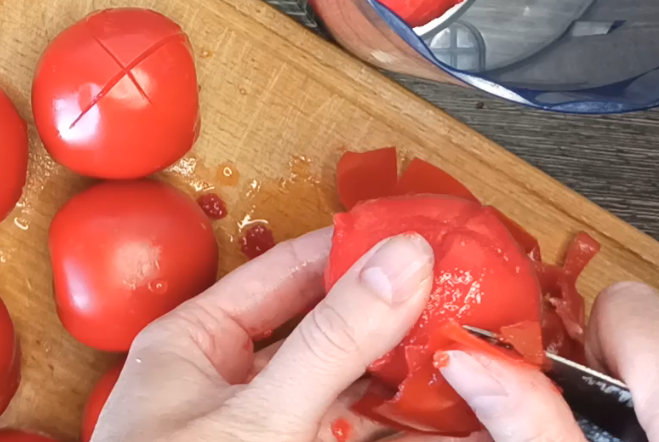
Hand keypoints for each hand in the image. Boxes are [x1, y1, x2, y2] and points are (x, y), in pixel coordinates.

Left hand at [91, 227, 450, 441]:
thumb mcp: (258, 419)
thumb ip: (330, 342)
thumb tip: (398, 261)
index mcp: (193, 346)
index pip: (288, 272)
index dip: (354, 250)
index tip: (420, 236)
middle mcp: (226, 387)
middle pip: (323, 331)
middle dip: (390, 317)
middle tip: (459, 298)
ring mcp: (259, 436)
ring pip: (345, 391)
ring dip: (401, 379)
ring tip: (465, 356)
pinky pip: (350, 438)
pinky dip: (392, 430)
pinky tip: (440, 420)